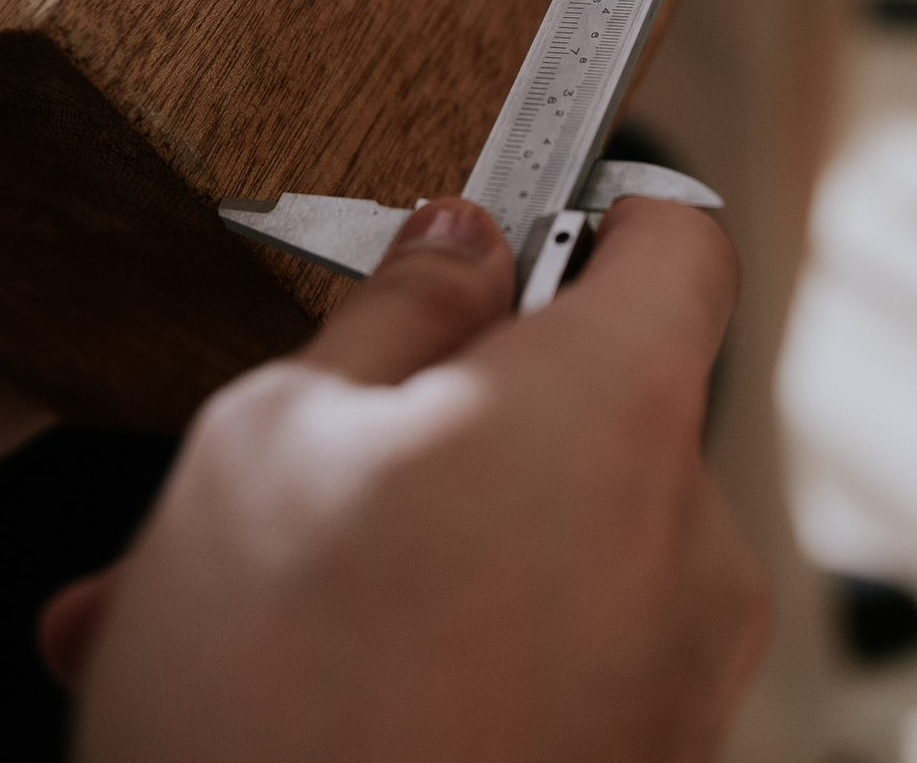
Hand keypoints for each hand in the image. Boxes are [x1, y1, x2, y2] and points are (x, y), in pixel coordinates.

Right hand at [49, 194, 768, 762]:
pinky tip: (294, 686)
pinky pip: (543, 652)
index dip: (596, 206)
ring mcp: (676, 678)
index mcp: (616, 414)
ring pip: (534, 543)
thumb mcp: (270, 438)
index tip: (522, 216)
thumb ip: (392, 315)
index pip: (680, 241)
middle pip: (583, 408)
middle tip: (292, 457)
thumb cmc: (276, 709)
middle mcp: (685, 546)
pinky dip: (430, 645)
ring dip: (399, 549)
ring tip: (230, 607)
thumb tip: (457, 246)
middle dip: (430, 419)